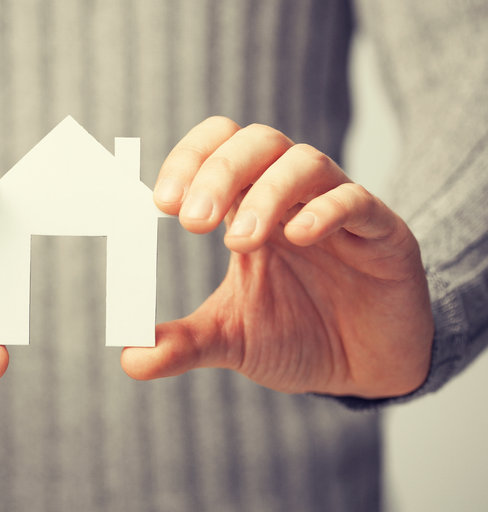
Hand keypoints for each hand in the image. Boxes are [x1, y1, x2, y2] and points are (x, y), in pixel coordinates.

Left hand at [121, 117, 433, 398]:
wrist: (364, 369)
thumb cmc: (297, 335)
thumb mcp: (231, 339)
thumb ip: (182, 342)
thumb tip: (129, 358)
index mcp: (250, 207)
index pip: (219, 148)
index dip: (190, 161)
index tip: (161, 203)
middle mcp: (292, 197)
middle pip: (259, 142)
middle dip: (219, 172)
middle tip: (192, 221)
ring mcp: (339, 211)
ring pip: (305, 163)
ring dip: (266, 194)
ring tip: (238, 241)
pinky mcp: (383, 234)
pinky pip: (357, 201)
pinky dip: (326, 210)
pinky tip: (297, 238)